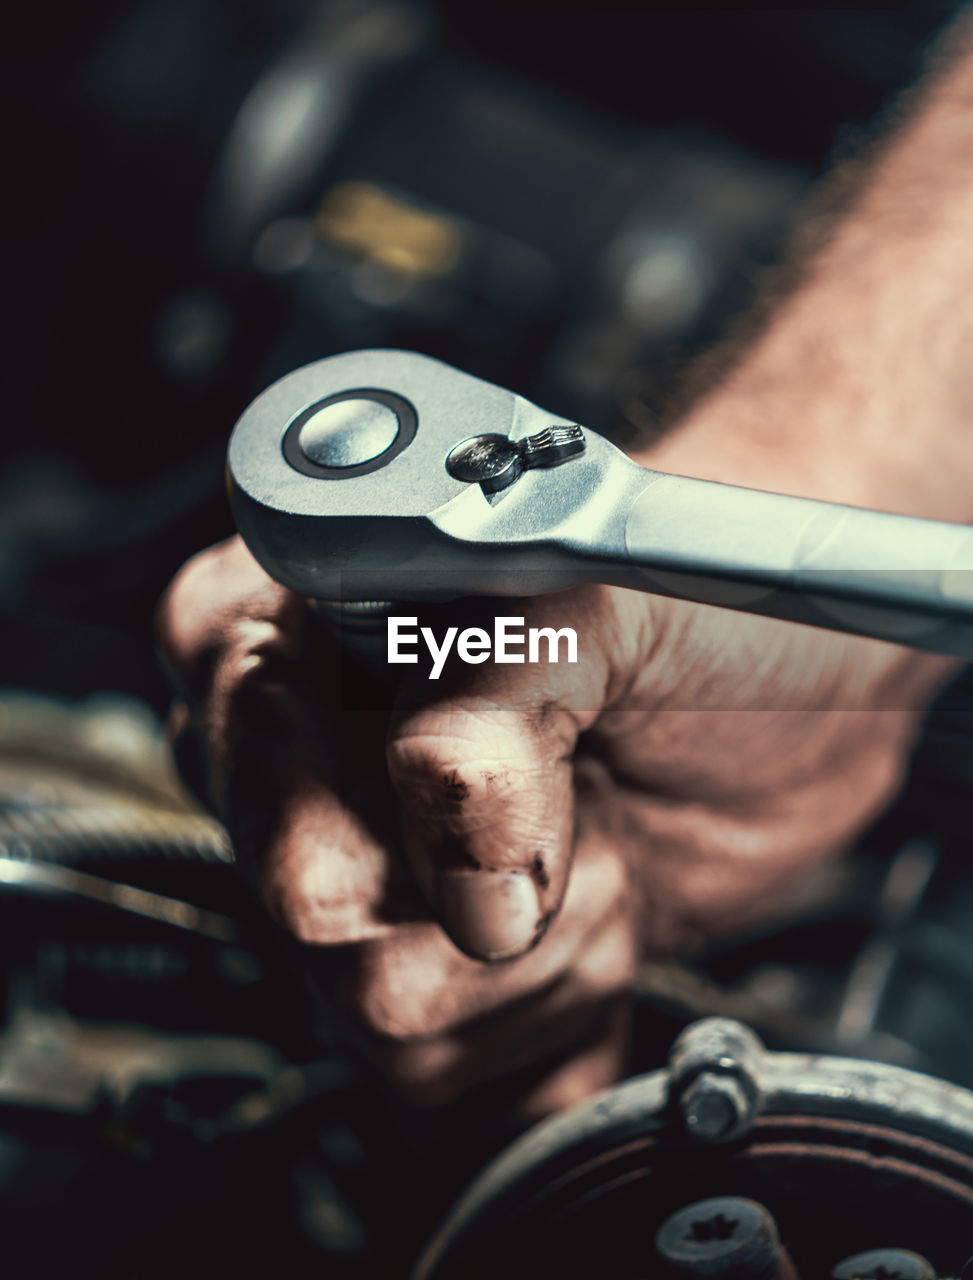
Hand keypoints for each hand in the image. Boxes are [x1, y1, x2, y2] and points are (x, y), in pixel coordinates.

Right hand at [156, 522, 948, 1119]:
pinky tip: (597, 915)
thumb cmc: (703, 597)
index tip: (523, 764)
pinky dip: (561, 1020)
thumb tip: (460, 871)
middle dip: (494, 885)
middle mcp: (311, 760)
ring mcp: (375, 873)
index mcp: (298, 629)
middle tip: (585, 794)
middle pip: (316, 920)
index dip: (386, 799)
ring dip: (547, 952)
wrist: (807, 679)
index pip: (248, 759)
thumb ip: (495, 703)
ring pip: (391, 1021)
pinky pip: (456, 1085)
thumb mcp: (602, 602)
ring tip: (600, 840)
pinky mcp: (447, 968)